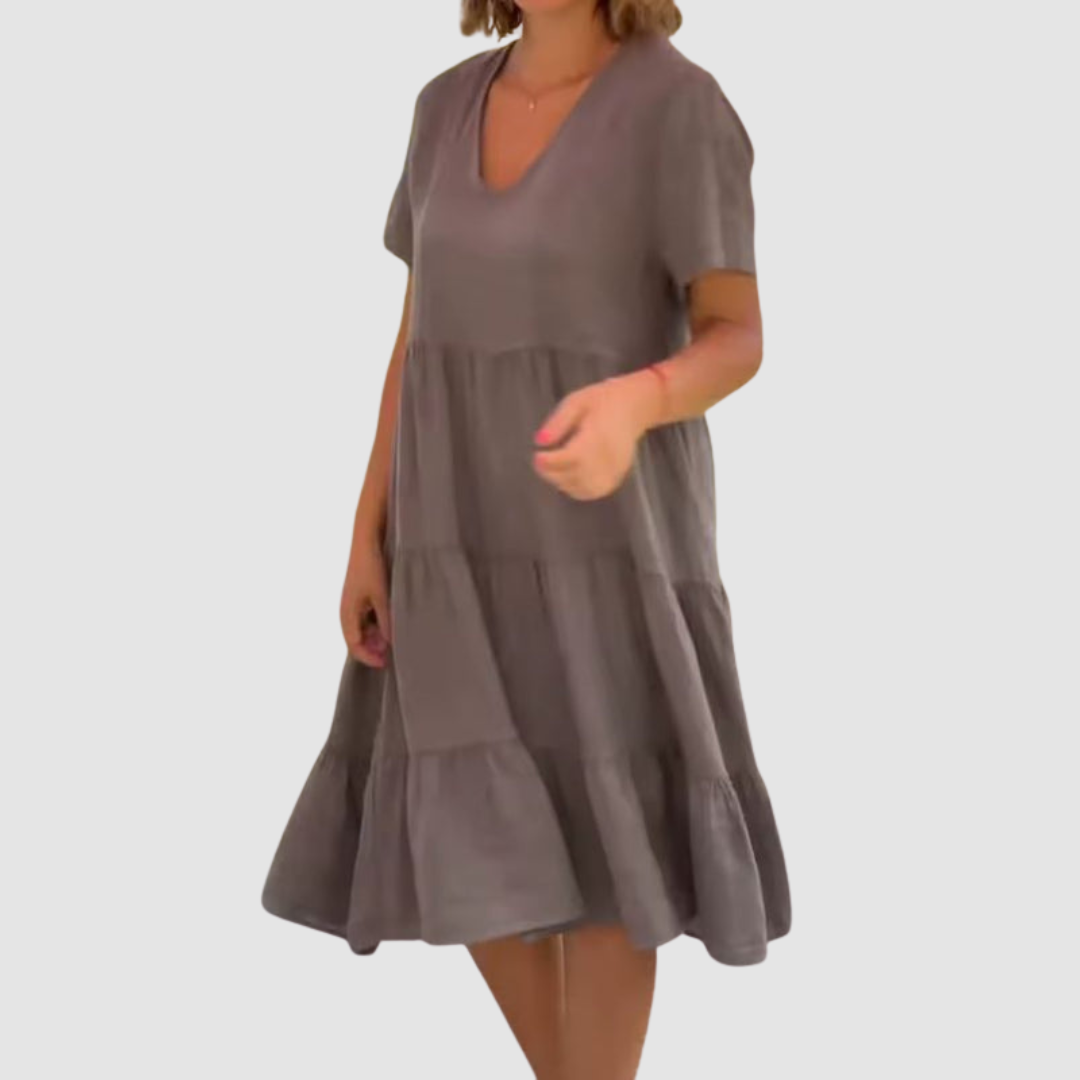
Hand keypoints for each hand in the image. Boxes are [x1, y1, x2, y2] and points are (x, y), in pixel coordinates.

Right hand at [341, 531, 390, 667]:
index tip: (386, 663)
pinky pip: (368, 619)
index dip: (369, 657)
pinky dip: (379, 625)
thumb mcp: (382, 597)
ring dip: (378, 637)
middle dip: (375, 648)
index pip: (354, 646)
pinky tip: (393, 622)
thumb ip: (386, 621)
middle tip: (395, 651)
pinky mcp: (361, 597)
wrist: (367, 541)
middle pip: (359, 640)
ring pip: (365, 630)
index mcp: (347, 614)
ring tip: (396, 636)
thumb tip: (391, 642)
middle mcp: (348, 612)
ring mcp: (354, 605)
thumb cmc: (371, 568)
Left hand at [531, 369, 661, 499]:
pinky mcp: (617, 476)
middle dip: (552, 473)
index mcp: (598, 435)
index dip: (551, 462)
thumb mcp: (576, 401)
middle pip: (576, 475)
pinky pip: (593, 492)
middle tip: (541, 461)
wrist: (635, 406)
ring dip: (563, 482)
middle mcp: (608, 457)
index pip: (572, 457)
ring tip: (553, 468)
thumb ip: (558, 422)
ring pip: (583, 487)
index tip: (537, 456)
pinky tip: (569, 477)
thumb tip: (540, 441)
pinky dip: (577, 489)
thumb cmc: (604, 400)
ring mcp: (614, 469)